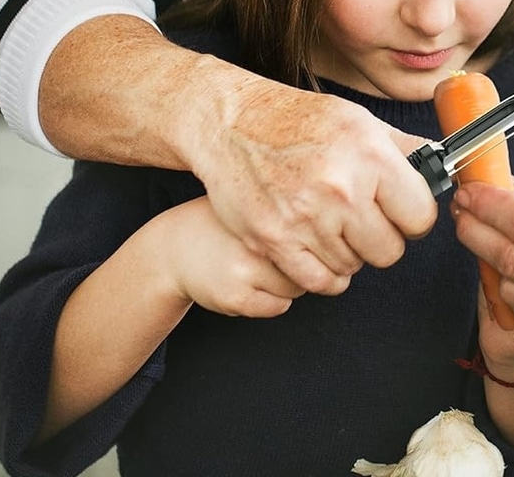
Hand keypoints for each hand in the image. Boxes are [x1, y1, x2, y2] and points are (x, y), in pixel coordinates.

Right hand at [150, 197, 303, 316]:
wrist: (174, 249)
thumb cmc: (224, 225)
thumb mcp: (252, 205)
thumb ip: (290, 213)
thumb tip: (340, 240)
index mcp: (264, 212)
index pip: (317, 234)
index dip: (316, 241)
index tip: (313, 244)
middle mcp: (256, 239)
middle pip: (311, 263)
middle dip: (304, 264)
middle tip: (281, 257)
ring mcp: (244, 269)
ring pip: (296, 287)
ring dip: (289, 284)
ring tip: (264, 270)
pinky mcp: (235, 297)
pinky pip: (277, 307)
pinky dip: (273, 301)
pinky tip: (253, 285)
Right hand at [185, 60, 438, 295]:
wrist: (232, 123)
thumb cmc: (299, 120)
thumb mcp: (360, 121)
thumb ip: (404, 151)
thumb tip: (444, 170)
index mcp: (370, 155)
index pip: (420, 217)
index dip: (414, 219)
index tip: (403, 215)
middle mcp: (341, 188)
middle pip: (388, 251)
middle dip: (381, 240)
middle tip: (364, 221)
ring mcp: (306, 218)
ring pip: (353, 269)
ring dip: (348, 254)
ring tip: (332, 225)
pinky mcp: (273, 241)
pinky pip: (317, 282)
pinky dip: (322, 273)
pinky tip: (317, 247)